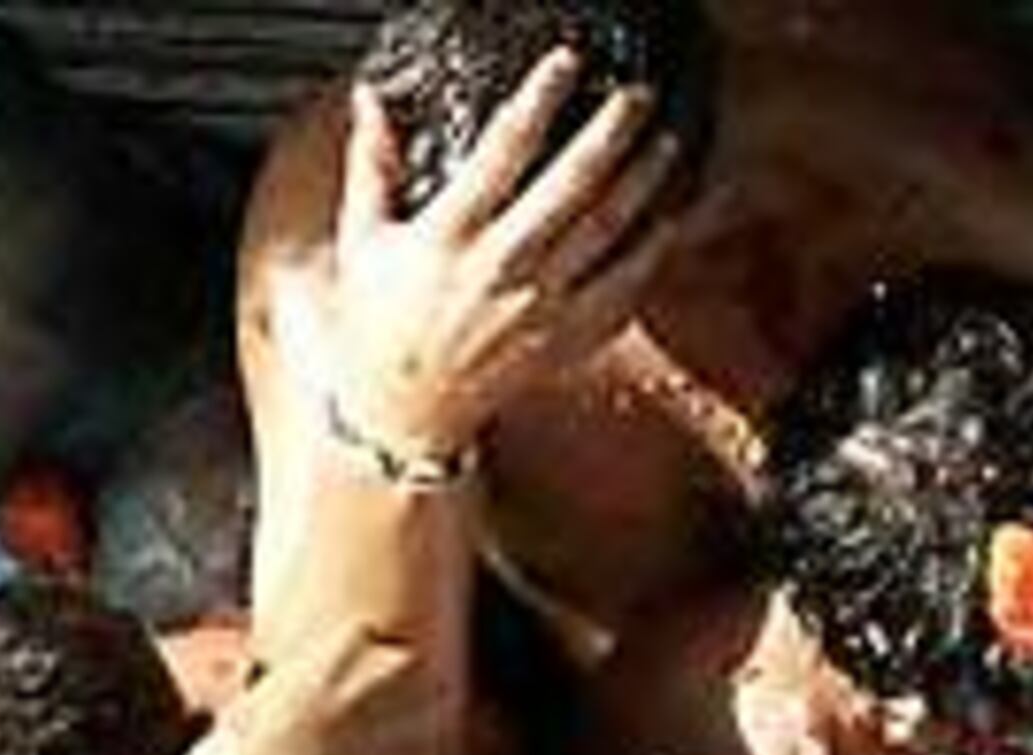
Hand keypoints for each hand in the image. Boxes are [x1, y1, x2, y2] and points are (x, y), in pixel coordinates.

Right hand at [322, 47, 688, 461]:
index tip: (565, 65)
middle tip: (636, 96)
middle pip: (570, 186)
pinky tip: (670, 219)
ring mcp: (539, 307)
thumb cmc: (380, 321)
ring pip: (606, 233)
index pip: (502, 151)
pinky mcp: (564, 339)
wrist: (405, 411)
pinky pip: (621, 290)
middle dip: (610, 134)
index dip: (539, 101)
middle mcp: (500, 268)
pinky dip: (651, 253)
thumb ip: (372, 165)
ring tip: (664, 142)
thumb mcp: (362, 239)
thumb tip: (371, 98)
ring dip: (642, 183)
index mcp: (448, 235)